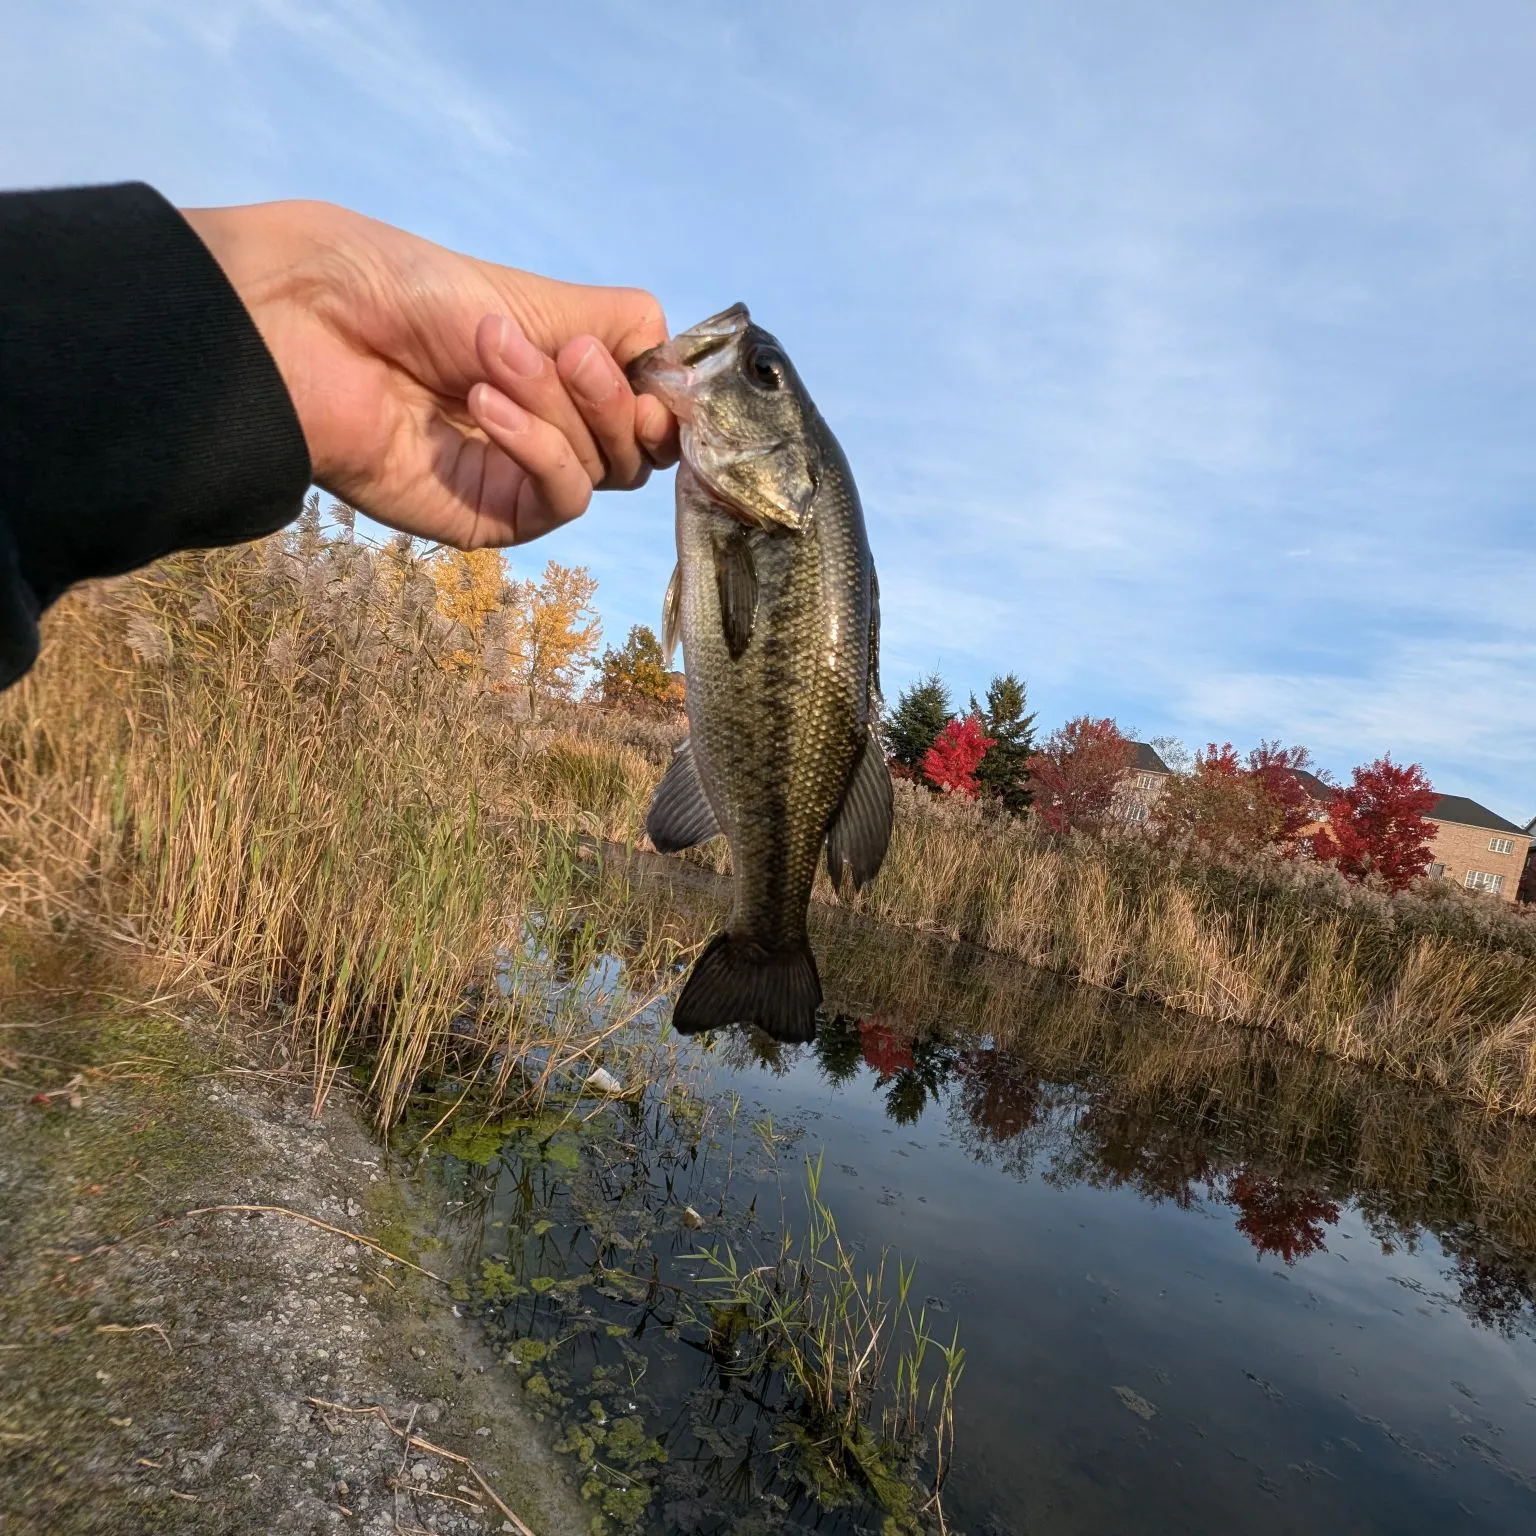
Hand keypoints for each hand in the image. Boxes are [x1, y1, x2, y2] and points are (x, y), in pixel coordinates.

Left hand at [180, 199, 677, 548]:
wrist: (307, 324)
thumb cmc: (402, 290)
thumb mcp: (533, 296)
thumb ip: (615, 329)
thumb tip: (683, 362)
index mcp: (560, 375)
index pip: (652, 404)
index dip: (665, 393)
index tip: (656, 366)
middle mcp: (549, 429)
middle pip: (640, 447)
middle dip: (612, 396)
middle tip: (563, 350)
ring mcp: (520, 476)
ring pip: (605, 470)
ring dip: (560, 409)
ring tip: (491, 358)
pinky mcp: (489, 517)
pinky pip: (559, 499)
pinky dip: (538, 448)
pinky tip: (484, 406)